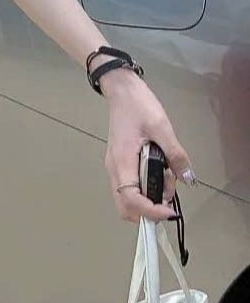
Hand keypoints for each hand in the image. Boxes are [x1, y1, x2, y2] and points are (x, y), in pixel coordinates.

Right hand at [102, 68, 194, 222]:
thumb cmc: (138, 106)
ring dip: (149, 198)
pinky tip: (160, 171)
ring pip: (127, 198)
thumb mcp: (162, 128)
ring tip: (167, 175)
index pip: (131, 200)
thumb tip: (188, 179)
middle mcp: (115, 168)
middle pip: (124, 206)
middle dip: (148, 211)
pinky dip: (146, 189)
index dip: (151, 212)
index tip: (171, 210)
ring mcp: (115, 165)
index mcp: (122, 161)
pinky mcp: (120, 162)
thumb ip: (175, 155)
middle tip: (168, 194)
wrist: (121, 90)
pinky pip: (130, 186)